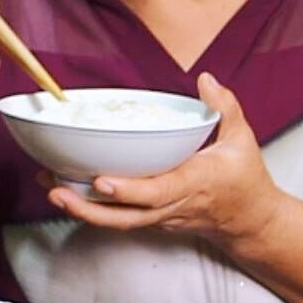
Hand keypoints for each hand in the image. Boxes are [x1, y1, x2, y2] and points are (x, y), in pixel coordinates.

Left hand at [47, 73, 288, 249]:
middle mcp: (174, 204)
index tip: (102, 181)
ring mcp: (161, 217)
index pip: (160, 191)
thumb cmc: (245, 179)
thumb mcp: (242, 140)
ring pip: (118, 221)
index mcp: (196, 183)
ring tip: (51, 188)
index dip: (129, 190)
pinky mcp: (152, 221)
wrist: (250, 223)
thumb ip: (224, 108)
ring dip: (83, 209)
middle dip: (90, 206)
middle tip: (56, 189)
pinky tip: (64, 188)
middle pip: (128, 215)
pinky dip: (92, 208)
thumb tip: (206, 79)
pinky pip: (120, 218)